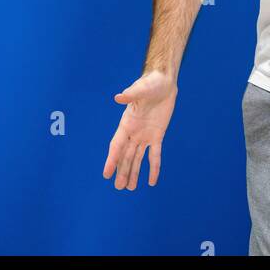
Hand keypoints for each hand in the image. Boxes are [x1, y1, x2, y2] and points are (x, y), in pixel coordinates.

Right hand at [102, 70, 177, 188]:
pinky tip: (152, 181)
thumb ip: (131, 95)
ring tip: (130, 188)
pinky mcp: (157, 135)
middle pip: (126, 155)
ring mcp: (145, 135)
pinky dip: (154, 167)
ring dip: (134, 172)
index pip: (116, 145)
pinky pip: (155, 154)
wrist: (163, 81)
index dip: (111, 159)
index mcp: (126, 123)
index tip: (106, 174)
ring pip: (137, 158)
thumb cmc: (150, 83)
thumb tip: (119, 97)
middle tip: (119, 187)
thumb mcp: (141, 88)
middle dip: (122, 171)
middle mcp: (134, 132)